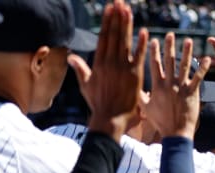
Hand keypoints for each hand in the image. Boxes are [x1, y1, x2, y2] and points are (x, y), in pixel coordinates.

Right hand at [70, 1, 147, 140]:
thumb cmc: (98, 104)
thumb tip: (70, 57)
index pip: (104, 37)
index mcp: (99, 63)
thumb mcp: (86, 85)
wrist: (110, 119)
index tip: (110, 9)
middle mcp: (110, 62)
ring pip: (125, 42)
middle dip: (116, 17)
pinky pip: (139, 57)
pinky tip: (144, 31)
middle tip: (119, 2)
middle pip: (114, 35)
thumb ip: (80, 69)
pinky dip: (141, 44)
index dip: (107, 22)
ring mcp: (122, 68)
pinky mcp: (134, 76)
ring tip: (128, 10)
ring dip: (127, 25)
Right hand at [146, 33, 210, 139]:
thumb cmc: (161, 122)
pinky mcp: (193, 93)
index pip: (154, 64)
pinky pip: (199, 78)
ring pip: (184, 66)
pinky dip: (203, 68)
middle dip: (170, 46)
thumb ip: (141, 96)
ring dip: (187, 52)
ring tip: (189, 40)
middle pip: (169, 61)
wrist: (176, 133)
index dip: (154, 51)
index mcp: (157, 86)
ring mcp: (181, 88)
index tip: (154, 40)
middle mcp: (169, 84)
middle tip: (171, 34)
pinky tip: (207, 59)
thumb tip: (136, 88)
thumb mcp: (146, 109)